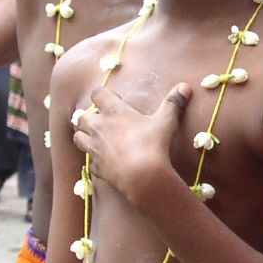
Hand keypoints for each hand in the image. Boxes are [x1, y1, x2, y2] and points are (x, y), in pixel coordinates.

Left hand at [73, 83, 191, 209]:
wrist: (142, 176)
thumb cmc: (152, 144)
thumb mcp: (165, 121)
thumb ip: (173, 103)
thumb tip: (185, 86)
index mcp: (113, 112)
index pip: (97, 94)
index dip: (102, 94)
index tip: (112, 99)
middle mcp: (98, 127)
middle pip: (81, 117)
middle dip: (88, 117)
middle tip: (101, 120)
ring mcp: (94, 148)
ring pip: (78, 137)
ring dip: (84, 136)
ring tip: (95, 138)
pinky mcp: (96, 167)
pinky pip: (89, 162)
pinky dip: (94, 160)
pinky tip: (103, 161)